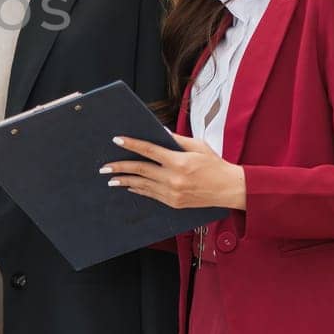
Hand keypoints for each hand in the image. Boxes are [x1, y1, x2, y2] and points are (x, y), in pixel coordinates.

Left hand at [101, 133, 246, 209]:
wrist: (229, 189)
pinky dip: (139, 190)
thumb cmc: (214, 164)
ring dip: (125, 181)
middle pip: (141, 170)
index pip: (149, 150)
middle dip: (120, 167)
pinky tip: (130, 186)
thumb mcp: (198, 146)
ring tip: (111, 178)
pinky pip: (152, 195)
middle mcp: (174, 178)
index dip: (132, 144)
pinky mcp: (174, 202)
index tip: (117, 140)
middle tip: (104, 167)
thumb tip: (158, 131)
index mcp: (179, 161)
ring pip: (143, 185)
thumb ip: (176, 139)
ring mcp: (173, 193)